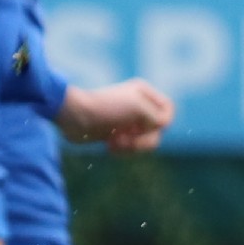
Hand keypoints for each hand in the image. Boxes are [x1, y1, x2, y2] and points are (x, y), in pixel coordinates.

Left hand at [56, 80, 174, 153]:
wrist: (75, 117)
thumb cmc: (106, 108)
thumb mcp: (137, 108)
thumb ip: (157, 117)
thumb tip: (163, 126)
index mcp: (144, 94)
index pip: (168, 110)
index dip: (162, 122)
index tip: (148, 125)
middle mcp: (138, 107)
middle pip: (157, 130)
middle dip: (143, 139)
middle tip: (126, 139)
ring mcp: (127, 122)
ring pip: (145, 142)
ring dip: (132, 146)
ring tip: (115, 143)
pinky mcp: (117, 135)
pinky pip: (131, 149)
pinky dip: (122, 150)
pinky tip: (109, 146)